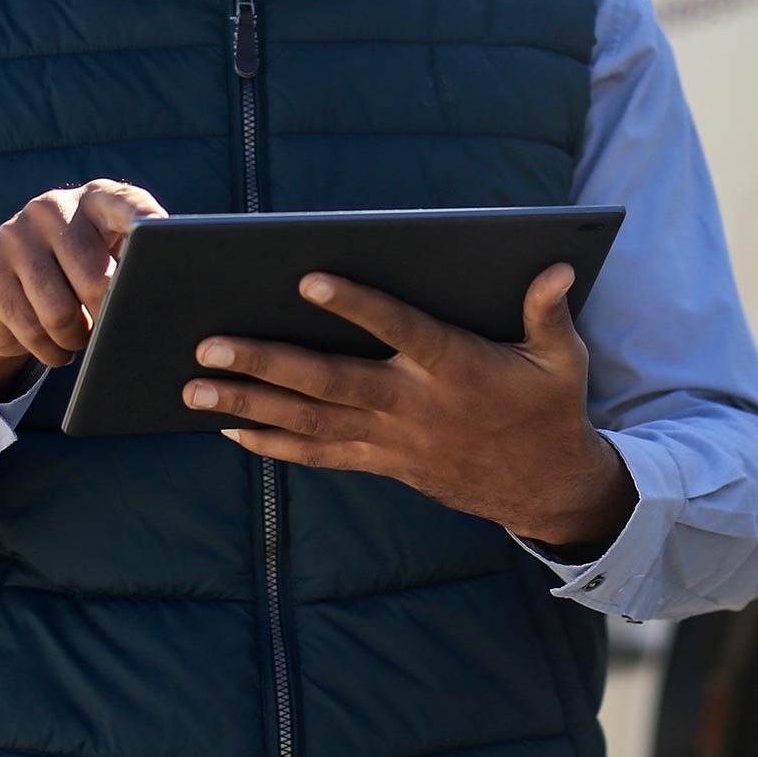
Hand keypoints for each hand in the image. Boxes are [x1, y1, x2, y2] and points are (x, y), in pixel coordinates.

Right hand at [0, 180, 167, 398]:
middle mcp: (53, 207)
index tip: (161, 235)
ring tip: (81, 337)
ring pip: (59, 312)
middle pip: (94, 279)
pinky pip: (30, 329)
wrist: (1, 295)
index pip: (127, 204)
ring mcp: (14, 233)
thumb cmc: (74, 279)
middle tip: (109, 327)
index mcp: (95, 200)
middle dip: (108, 316)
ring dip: (77, 339)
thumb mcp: (105, 263)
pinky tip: (55, 346)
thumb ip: (132, 268)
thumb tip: (158, 298)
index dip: (146, 222)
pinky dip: (51, 351)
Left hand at [184, 264, 637, 551]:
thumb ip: (548, 311)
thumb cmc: (550, 409)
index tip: (308, 279)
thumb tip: (557, 267)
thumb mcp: (562, 358)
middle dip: (267, 363)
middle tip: (209, 344)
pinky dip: (274, 442)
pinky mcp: (384, 464)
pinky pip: (321, 455)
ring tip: (195, 386)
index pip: (400, 330)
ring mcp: (394, 440)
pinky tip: (230, 427)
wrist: (546, 489)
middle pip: (331, 382)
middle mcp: (416, 406)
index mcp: (457, 368)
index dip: (357, 306)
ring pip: (312, 421)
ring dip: (250, 404)